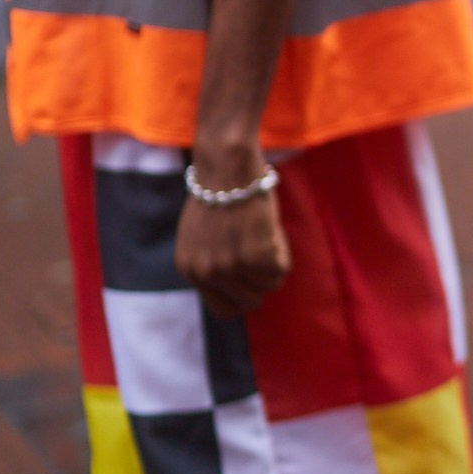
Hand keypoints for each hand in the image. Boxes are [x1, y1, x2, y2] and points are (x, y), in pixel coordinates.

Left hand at [175, 169, 291, 317]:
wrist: (227, 164)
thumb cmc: (220, 190)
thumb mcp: (202, 234)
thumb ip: (213, 261)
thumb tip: (239, 282)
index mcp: (189, 268)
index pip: (223, 309)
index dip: (243, 296)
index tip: (253, 280)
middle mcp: (205, 272)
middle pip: (250, 302)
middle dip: (261, 280)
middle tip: (263, 250)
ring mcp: (229, 267)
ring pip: (268, 286)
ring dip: (273, 262)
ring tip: (265, 233)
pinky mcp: (253, 256)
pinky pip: (280, 270)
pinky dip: (282, 250)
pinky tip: (270, 228)